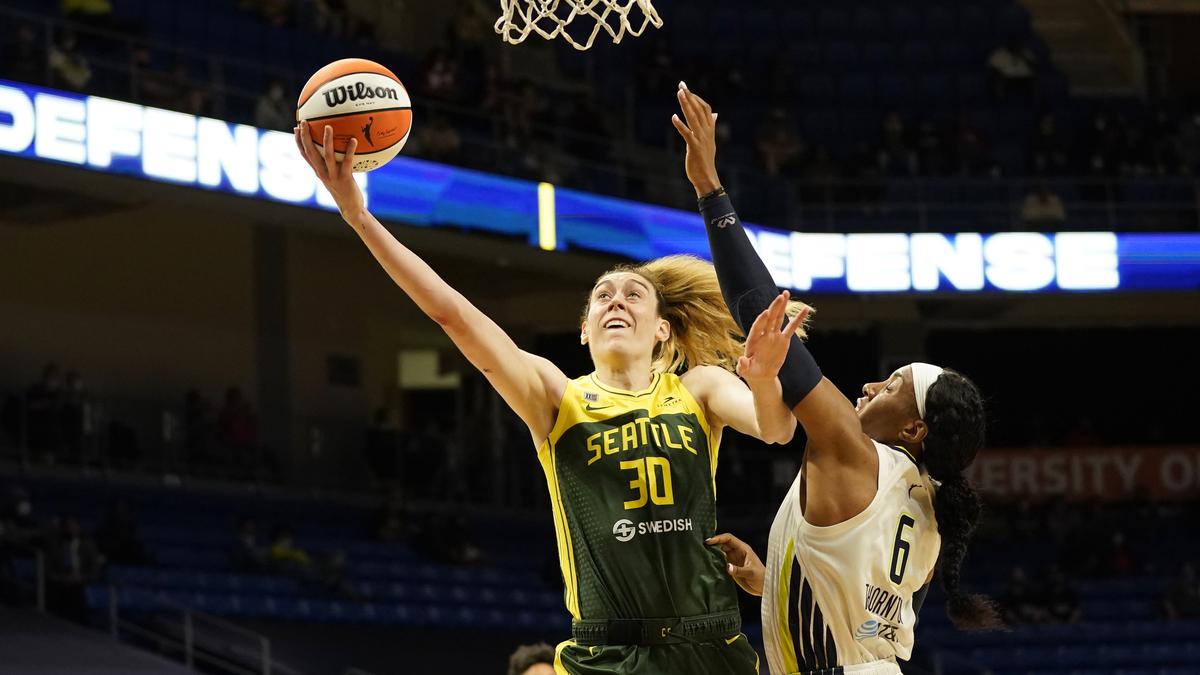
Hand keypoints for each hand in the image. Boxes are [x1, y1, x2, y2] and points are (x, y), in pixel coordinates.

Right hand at [294, 122, 363, 218]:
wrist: (351, 208)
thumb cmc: (345, 190)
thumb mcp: (336, 176)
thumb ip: (334, 163)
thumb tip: (339, 147)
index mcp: (318, 171)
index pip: (304, 155)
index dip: (298, 141)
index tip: (296, 127)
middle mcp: (322, 173)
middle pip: (310, 152)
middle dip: (305, 136)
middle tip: (304, 121)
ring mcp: (332, 176)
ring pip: (327, 156)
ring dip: (326, 140)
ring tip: (328, 126)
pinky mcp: (344, 179)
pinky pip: (347, 162)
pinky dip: (349, 150)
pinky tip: (354, 140)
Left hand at [670, 82, 721, 196]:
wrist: (706, 177)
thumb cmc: (705, 159)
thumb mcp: (709, 140)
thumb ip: (711, 125)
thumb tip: (715, 114)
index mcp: (710, 129)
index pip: (705, 108)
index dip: (696, 97)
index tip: (687, 89)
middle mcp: (707, 131)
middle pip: (699, 109)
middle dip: (690, 96)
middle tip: (681, 85)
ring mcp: (701, 139)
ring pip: (693, 118)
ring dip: (686, 105)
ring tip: (679, 93)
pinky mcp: (694, 147)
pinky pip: (687, 133)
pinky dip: (680, 125)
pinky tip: (673, 117)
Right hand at [706, 533, 764, 595]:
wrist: (764, 588)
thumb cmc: (762, 577)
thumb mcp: (752, 573)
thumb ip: (739, 570)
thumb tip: (727, 566)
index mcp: (743, 549)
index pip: (729, 539)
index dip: (719, 538)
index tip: (709, 542)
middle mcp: (737, 552)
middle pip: (722, 545)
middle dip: (713, 545)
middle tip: (702, 549)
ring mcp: (733, 560)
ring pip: (720, 553)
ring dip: (712, 554)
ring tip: (703, 556)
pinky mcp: (731, 568)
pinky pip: (721, 563)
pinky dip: (714, 563)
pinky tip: (708, 565)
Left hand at [737, 290, 810, 384]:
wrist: (761, 374)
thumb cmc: (751, 372)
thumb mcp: (745, 371)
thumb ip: (743, 365)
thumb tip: (741, 360)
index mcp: (753, 340)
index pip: (757, 328)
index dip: (761, 320)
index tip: (765, 312)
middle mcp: (763, 335)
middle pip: (769, 319)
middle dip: (774, 307)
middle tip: (780, 296)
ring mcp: (774, 335)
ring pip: (779, 318)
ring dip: (782, 306)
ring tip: (786, 293)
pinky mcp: (783, 339)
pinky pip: (792, 327)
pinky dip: (798, 319)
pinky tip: (806, 309)